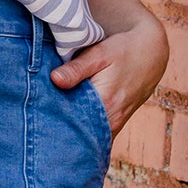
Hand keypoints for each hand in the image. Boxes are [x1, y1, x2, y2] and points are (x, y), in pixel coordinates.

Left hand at [49, 10, 168, 140]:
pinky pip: (96, 134)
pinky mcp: (116, 123)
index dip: (53, 124)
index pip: (72, 124)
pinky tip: (67, 123)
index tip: (36, 120)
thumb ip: (77, 68)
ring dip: (70, 131)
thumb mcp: (100, 53)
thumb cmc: (124, 50)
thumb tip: (54, 79)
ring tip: (49, 125)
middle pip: (79, 135)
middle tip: (37, 126)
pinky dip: (82, 130)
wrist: (151, 53)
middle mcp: (112, 120)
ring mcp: (115, 124)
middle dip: (58, 132)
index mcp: (105, 104)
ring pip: (88, 137)